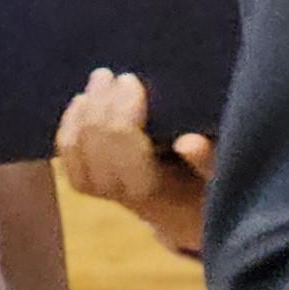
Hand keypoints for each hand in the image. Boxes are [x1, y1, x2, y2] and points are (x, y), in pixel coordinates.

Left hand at [55, 68, 212, 259]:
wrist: (186, 213)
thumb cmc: (207, 187)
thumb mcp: (219, 177)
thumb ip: (210, 163)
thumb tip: (189, 142)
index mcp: (157, 194)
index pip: (127, 159)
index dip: (123, 118)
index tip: (133, 83)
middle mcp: (124, 196)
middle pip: (99, 152)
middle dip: (103, 109)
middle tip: (115, 76)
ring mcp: (104, 191)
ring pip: (78, 155)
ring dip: (85, 113)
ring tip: (100, 80)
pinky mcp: (91, 181)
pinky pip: (69, 158)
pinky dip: (70, 127)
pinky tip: (81, 101)